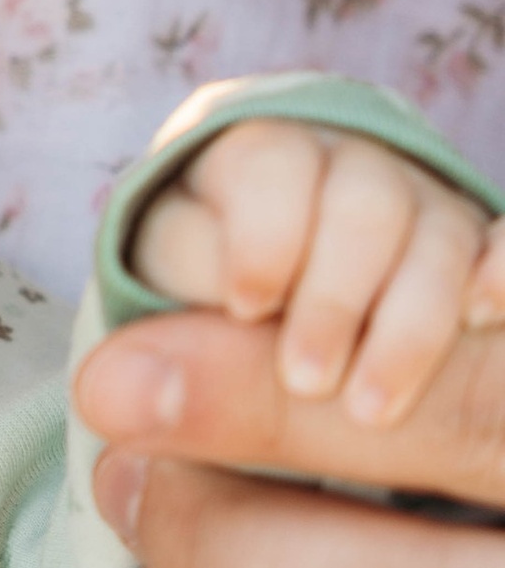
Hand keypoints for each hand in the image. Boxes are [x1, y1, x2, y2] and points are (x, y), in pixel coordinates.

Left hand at [129, 114, 504, 435]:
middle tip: (308, 378)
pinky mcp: (474, 263)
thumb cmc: (211, 351)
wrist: (315, 369)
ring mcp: (418, 220)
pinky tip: (484, 313)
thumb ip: (172, 366)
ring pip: (434, 227)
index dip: (260, 226)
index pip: (265, 161)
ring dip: (407, 314)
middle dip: (334, 288)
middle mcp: (340, 178)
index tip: (248, 302)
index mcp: (248, 174)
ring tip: (370, 406)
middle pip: (360, 193)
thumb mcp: (192, 340)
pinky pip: (498, 247)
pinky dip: (496, 271)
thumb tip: (101, 394)